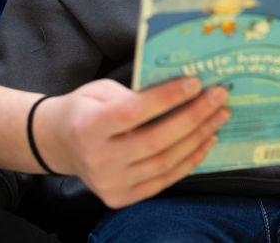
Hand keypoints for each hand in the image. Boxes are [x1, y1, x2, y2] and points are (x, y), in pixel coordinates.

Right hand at [33, 77, 229, 208]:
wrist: (60, 144)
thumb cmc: (86, 109)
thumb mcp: (101, 91)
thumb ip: (134, 92)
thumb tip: (182, 88)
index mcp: (88, 126)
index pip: (134, 112)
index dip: (167, 97)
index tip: (196, 82)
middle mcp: (98, 159)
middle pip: (156, 140)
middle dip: (194, 116)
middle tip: (219, 97)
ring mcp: (110, 183)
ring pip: (165, 162)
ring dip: (198, 138)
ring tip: (219, 116)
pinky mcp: (121, 197)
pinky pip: (164, 180)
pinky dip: (190, 160)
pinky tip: (206, 140)